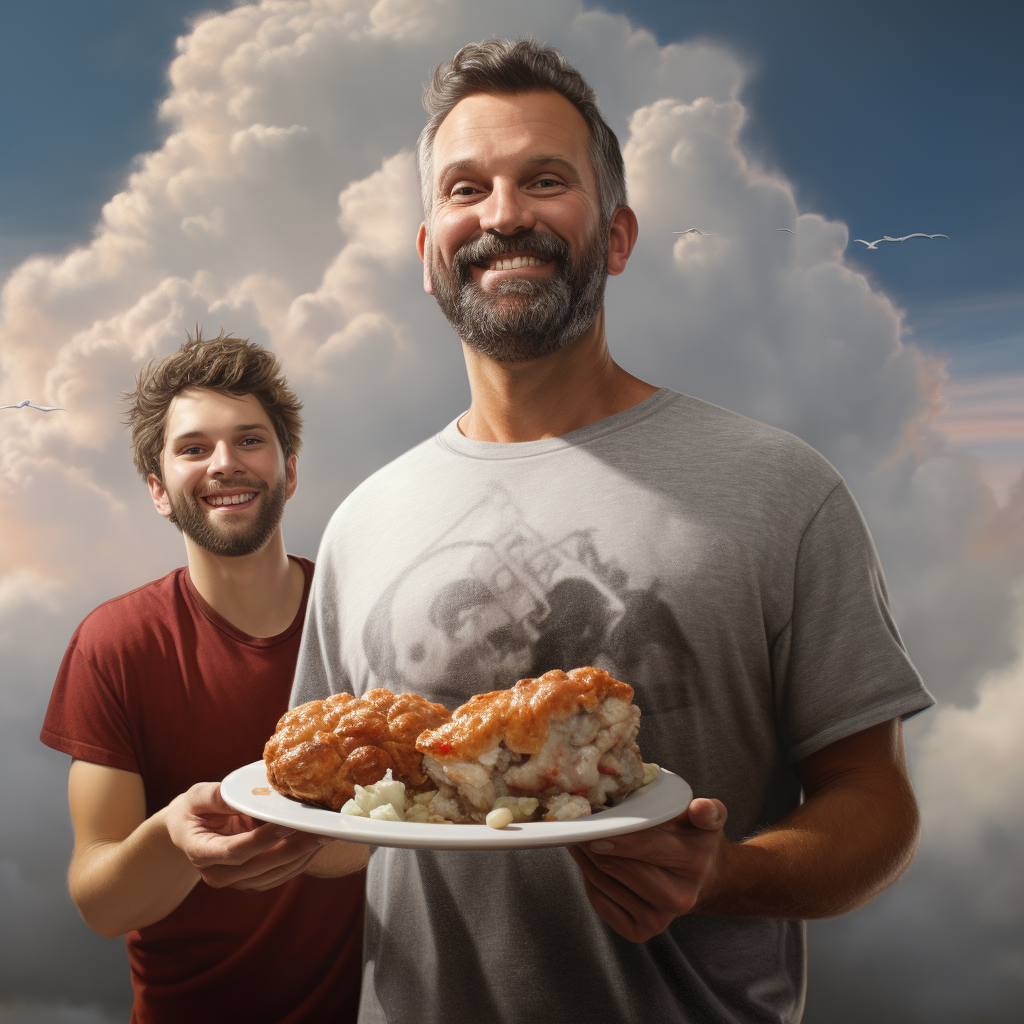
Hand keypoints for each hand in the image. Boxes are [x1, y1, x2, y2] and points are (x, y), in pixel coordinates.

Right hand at [164, 782, 334, 890]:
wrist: (189, 831)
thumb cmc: (194, 809)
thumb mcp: (198, 796)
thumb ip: (218, 796)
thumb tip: (247, 793)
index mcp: (201, 852)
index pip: (236, 850)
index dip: (263, 839)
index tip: (288, 822)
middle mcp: (218, 875)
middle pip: (262, 865)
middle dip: (294, 847)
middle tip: (321, 829)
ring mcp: (236, 882)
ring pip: (275, 873)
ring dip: (303, 855)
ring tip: (326, 833)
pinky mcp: (252, 882)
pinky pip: (280, 875)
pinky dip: (301, 860)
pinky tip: (317, 842)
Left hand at [567, 797, 726, 942]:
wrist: (705, 880)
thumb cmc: (697, 841)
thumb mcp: (709, 820)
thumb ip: (708, 811)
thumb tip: (700, 808)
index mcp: (695, 863)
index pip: (646, 845)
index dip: (615, 835)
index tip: (591, 824)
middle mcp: (679, 897)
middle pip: (618, 866)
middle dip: (592, 843)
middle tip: (576, 824)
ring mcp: (660, 920)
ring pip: (604, 882)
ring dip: (585, 859)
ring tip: (578, 838)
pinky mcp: (640, 932)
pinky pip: (600, 901)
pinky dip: (588, 879)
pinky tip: (588, 861)